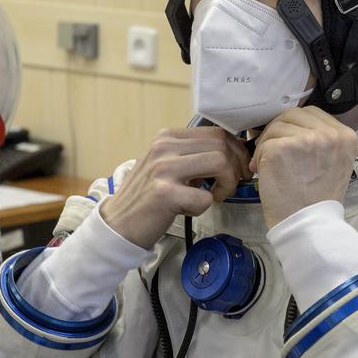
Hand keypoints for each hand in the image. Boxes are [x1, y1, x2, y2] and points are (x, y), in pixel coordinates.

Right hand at [99, 127, 250, 248]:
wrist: (118, 224)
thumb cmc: (148, 197)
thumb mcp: (167, 165)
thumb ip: (194, 156)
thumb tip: (235, 153)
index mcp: (167, 137)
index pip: (217, 133)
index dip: (237, 151)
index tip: (239, 168)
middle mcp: (164, 147)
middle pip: (222, 145)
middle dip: (236, 168)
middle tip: (232, 186)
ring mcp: (163, 168)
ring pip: (220, 163)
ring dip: (226, 184)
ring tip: (213, 196)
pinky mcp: (164, 193)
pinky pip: (205, 197)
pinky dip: (203, 206)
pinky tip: (188, 209)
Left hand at [251, 107, 357, 228]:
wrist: (309, 225)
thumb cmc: (318, 199)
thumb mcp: (334, 162)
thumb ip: (322, 141)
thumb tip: (293, 125)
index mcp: (346, 136)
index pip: (313, 114)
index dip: (295, 126)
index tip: (287, 142)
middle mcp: (330, 134)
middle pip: (293, 114)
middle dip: (278, 130)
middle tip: (270, 150)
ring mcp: (306, 139)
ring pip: (277, 126)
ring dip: (267, 144)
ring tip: (266, 165)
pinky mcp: (283, 147)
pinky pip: (265, 142)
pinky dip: (259, 157)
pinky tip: (262, 172)